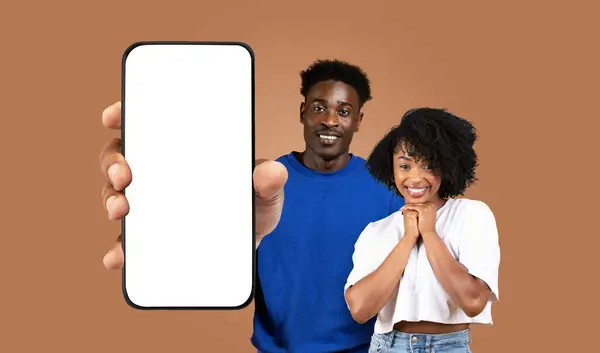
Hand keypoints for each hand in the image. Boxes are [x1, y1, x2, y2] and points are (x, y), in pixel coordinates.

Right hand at [99, 101, 287, 269]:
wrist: (248, 249)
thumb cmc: (250, 209)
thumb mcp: (264, 194)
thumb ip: (270, 183)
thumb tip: (274, 172)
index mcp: (181, 154)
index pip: (146, 126)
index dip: (124, 115)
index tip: (113, 116)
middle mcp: (158, 177)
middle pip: (120, 158)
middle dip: (113, 162)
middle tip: (124, 174)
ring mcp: (150, 208)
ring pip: (115, 195)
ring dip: (110, 200)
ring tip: (121, 210)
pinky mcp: (148, 242)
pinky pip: (125, 243)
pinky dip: (118, 250)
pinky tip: (119, 256)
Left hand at [401, 203, 436, 234]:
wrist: (429, 233)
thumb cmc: (427, 226)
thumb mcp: (427, 216)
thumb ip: (424, 211)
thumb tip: (418, 207)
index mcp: (432, 206)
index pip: (421, 204)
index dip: (414, 206)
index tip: (408, 207)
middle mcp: (430, 205)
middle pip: (418, 203)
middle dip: (410, 205)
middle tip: (403, 207)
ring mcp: (427, 206)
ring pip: (414, 204)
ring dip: (407, 206)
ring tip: (402, 208)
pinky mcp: (422, 209)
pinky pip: (412, 206)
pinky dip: (407, 208)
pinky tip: (403, 209)